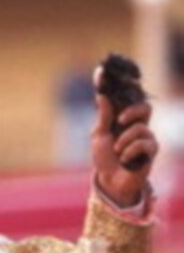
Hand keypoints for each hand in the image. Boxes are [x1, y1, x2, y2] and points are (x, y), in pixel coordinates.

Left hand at [91, 66, 157, 206]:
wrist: (111, 181)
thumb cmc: (105, 158)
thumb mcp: (99, 135)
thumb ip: (104, 116)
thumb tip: (102, 95)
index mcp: (123, 119)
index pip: (126, 98)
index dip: (118, 84)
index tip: (102, 71)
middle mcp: (138, 125)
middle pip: (145, 106)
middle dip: (133, 111)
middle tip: (121, 121)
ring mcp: (146, 137)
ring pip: (141, 127)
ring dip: (124, 141)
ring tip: (118, 152)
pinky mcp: (152, 150)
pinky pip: (144, 143)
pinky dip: (130, 152)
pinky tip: (126, 159)